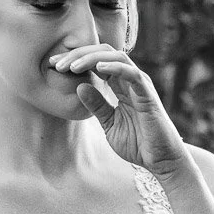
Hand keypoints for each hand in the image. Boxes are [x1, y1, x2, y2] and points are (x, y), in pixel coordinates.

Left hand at [51, 44, 189, 180]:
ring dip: (90, 58)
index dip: (74, 60)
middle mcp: (130, 80)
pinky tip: (98, 68)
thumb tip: (79, 86)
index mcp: (120, 86)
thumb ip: (96, 105)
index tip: (53, 65)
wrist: (160, 161)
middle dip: (77, 55)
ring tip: (71, 66)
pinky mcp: (148, 93)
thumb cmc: (138, 144)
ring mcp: (140, 84)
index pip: (95, 62)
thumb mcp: (109, 123)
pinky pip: (131, 72)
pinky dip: (115, 66)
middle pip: (102, 53)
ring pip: (116, 56)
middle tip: (55, 64)